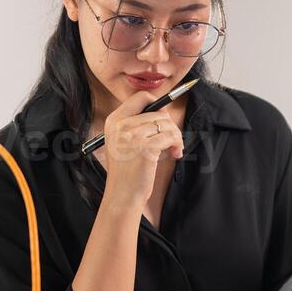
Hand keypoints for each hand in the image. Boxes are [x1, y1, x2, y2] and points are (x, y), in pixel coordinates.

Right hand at [97, 91, 183, 211]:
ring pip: (167, 124)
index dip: (157, 105)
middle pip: (159, 112)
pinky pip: (171, 136)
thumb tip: (164, 111)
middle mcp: (121, 125)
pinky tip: (175, 154)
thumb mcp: (122, 142)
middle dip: (170, 126)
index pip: (140, 97)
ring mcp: (133, 136)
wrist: (122, 194)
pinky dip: (177, 144)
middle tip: (172, 140)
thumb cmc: (126, 170)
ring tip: (174, 149)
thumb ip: (136, 124)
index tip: (164, 119)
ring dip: (176, 136)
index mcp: (114, 120)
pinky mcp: (146, 148)